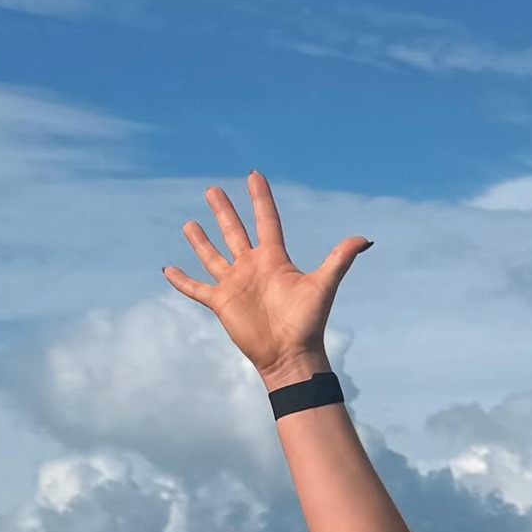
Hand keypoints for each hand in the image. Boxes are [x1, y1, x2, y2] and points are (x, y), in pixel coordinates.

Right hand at [165, 171, 370, 387]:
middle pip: (234, 231)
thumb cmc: (308, 322)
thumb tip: (364, 239)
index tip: (253, 175)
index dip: (260, 198)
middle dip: (224, 210)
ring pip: (213, 255)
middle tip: (212, 190)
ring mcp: (235, 284)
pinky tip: (167, 270)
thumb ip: (339, 260)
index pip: (266, 220)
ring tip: (190, 223)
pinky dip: (182, 280)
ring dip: (201, 240)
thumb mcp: (323, 286)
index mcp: (274, 258)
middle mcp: (252, 267)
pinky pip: (196, 289)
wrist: (290, 355)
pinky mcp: (221, 303)